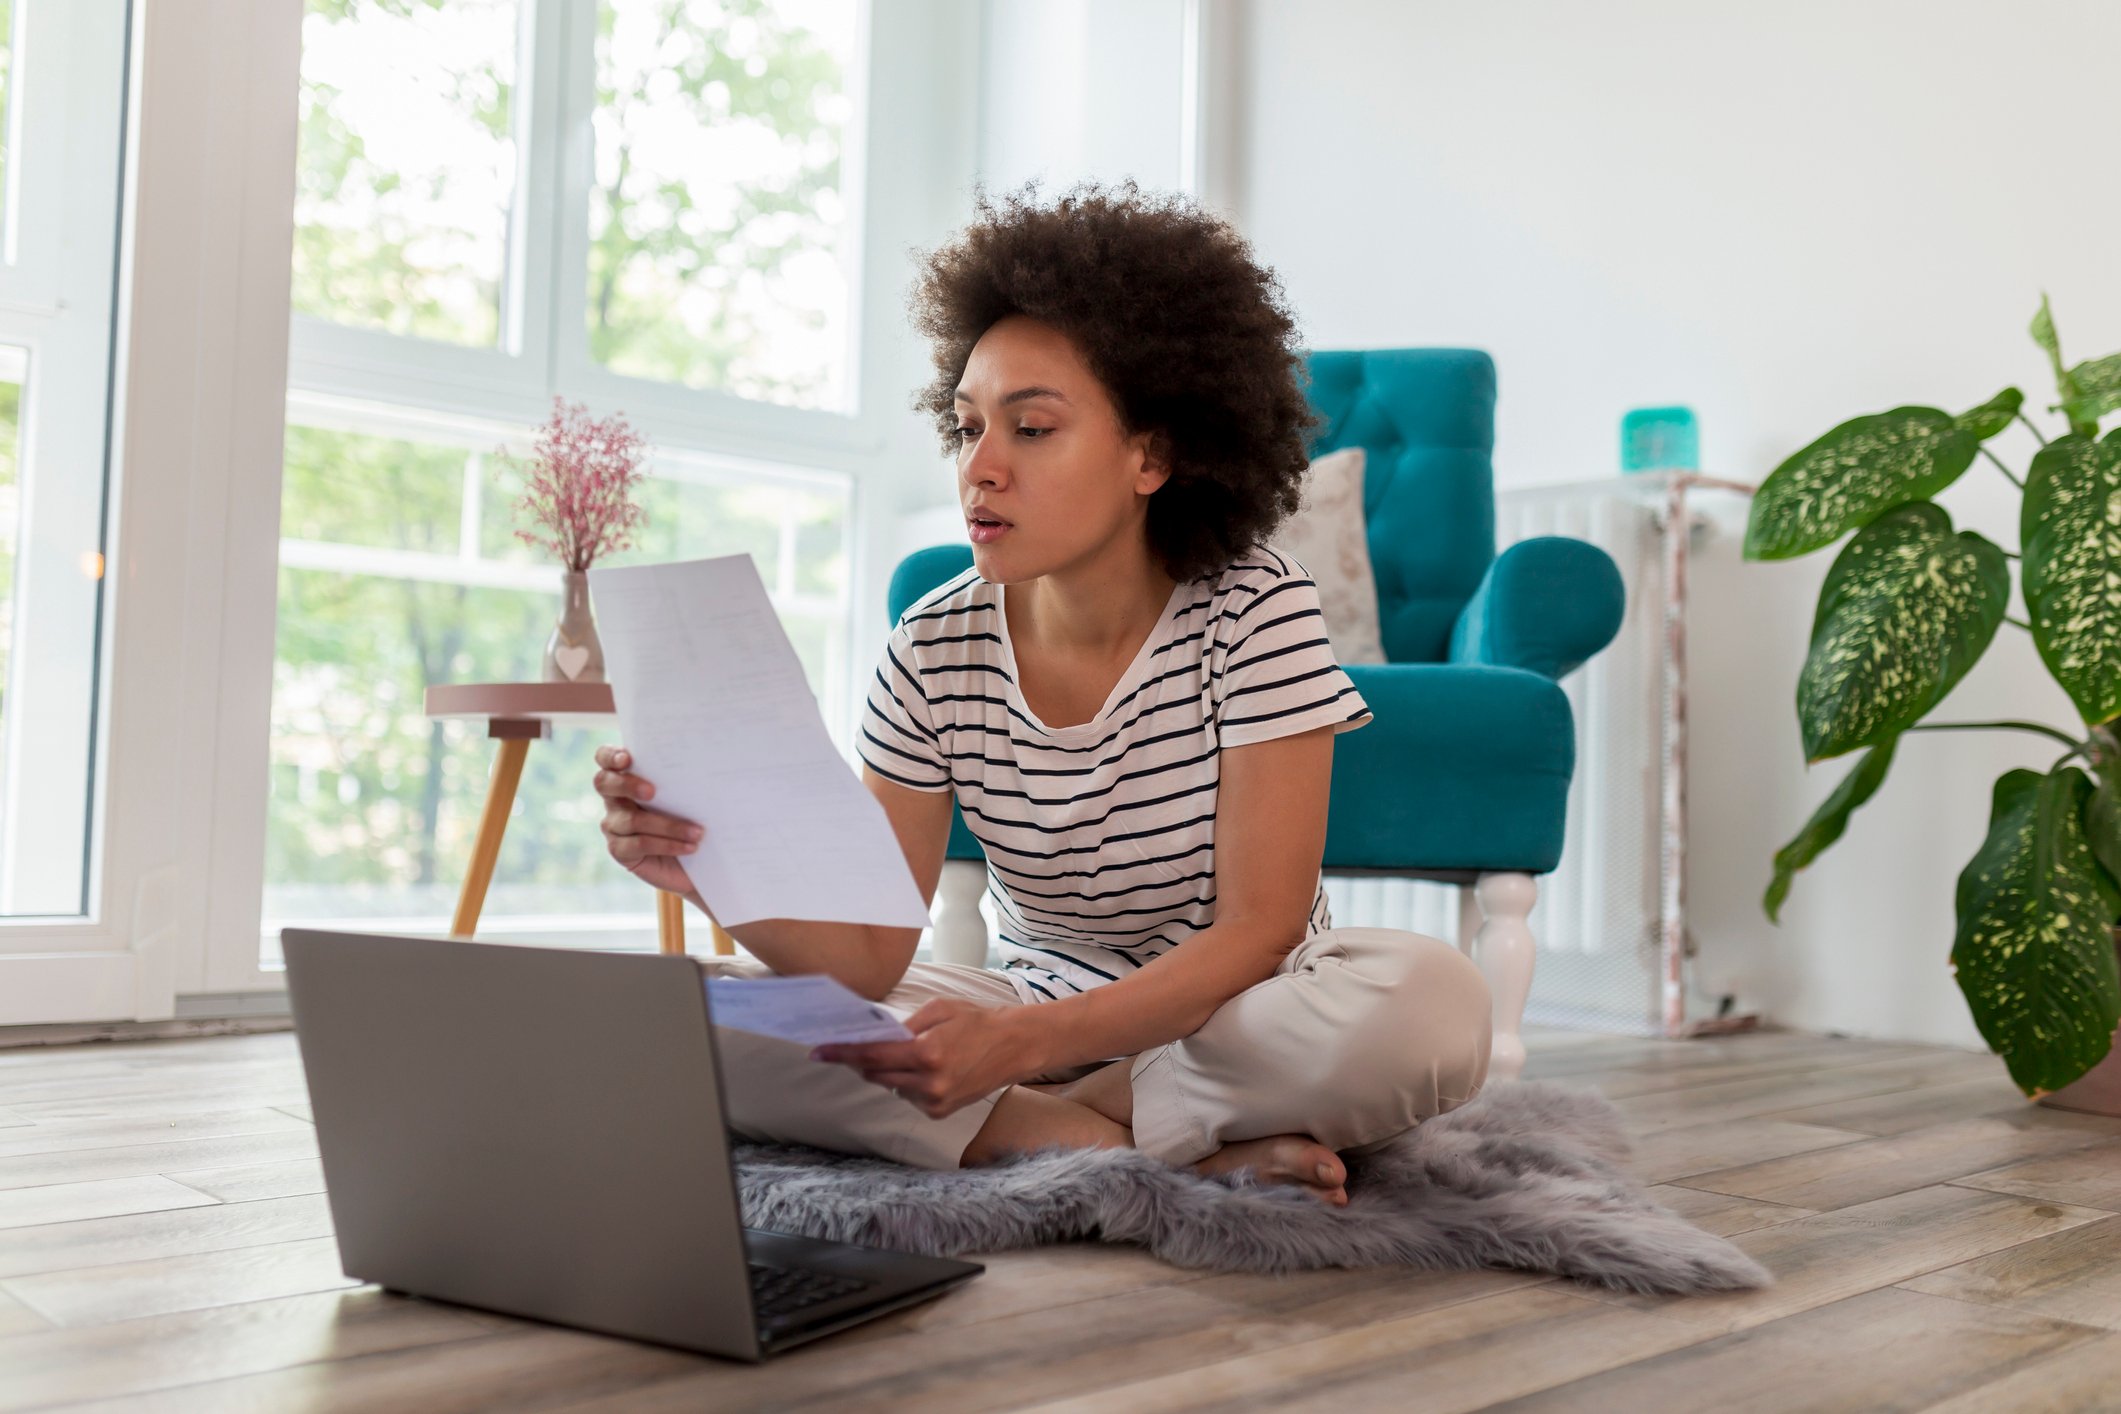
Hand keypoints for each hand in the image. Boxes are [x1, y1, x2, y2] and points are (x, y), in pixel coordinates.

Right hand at [594, 744, 703, 896]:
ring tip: (697, 832)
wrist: (698, 858)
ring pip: (632, 820)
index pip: (605, 758)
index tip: (626, 759)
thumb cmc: (694, 816)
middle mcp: (614, 798)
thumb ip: (685, 777)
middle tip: (652, 791)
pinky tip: (690, 847)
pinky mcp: (619, 850)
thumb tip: (704, 763)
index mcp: (627, 776)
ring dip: (668, 825)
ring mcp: (613, 825)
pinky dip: (667, 845)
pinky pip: (639, 844)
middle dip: (627, 784)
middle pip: (604, 783)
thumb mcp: (691, 794)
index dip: (610, 756)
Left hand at [812, 999, 1042, 1117]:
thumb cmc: (977, 1021)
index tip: (818, 1051)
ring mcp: (934, 1101)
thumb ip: (904, 1026)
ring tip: (907, 1053)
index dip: (842, 1054)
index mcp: (928, 1053)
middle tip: (853, 1046)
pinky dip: (905, 1082)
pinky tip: (923, 1069)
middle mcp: (929, 1083)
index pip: (872, 1056)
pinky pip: (907, 1097)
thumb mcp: (939, 1009)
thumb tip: (874, 1039)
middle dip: (861, 1061)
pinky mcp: (940, 1112)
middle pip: (875, 1074)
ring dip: (886, 1071)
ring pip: (889, 1086)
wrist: (1014, 1047)